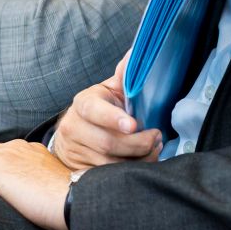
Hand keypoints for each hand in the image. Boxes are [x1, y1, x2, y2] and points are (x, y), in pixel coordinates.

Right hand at [51, 54, 160, 170]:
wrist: (73, 134)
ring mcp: (75, 152)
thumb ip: (125, 75)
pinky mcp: (79, 171)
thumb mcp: (109, 91)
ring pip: (110, 164)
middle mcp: (74, 127)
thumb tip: (138, 52)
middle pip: (108, 143)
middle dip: (138, 144)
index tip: (133, 125)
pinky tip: (141, 162)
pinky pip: (108, 177)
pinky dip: (130, 171)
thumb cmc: (100, 109)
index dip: (113, 118)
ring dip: (138, 159)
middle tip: (157, 138)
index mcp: (84, 103)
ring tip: (154, 149)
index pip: (95, 111)